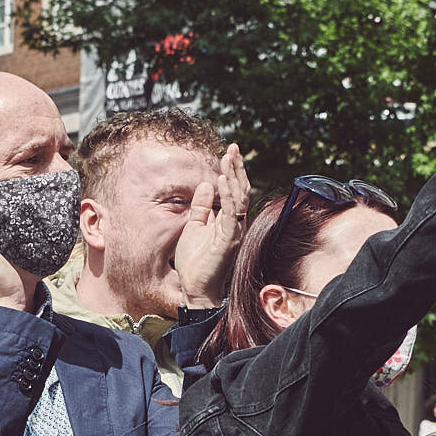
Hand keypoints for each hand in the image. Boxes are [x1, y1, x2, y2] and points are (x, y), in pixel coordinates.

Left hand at [174, 144, 251, 309]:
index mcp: (228, 220)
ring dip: (234, 177)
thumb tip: (206, 184)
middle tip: (233, 148)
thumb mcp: (193, 227)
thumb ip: (201, 207)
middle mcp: (236, 224)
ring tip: (228, 158)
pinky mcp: (229, 240)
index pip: (235, 190)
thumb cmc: (195, 262)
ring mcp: (235, 232)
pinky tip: (222, 180)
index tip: (228, 152)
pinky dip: (227, 196)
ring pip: (240, 199)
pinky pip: (232, 214)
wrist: (195, 288)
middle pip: (241, 190)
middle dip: (237, 168)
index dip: (233, 171)